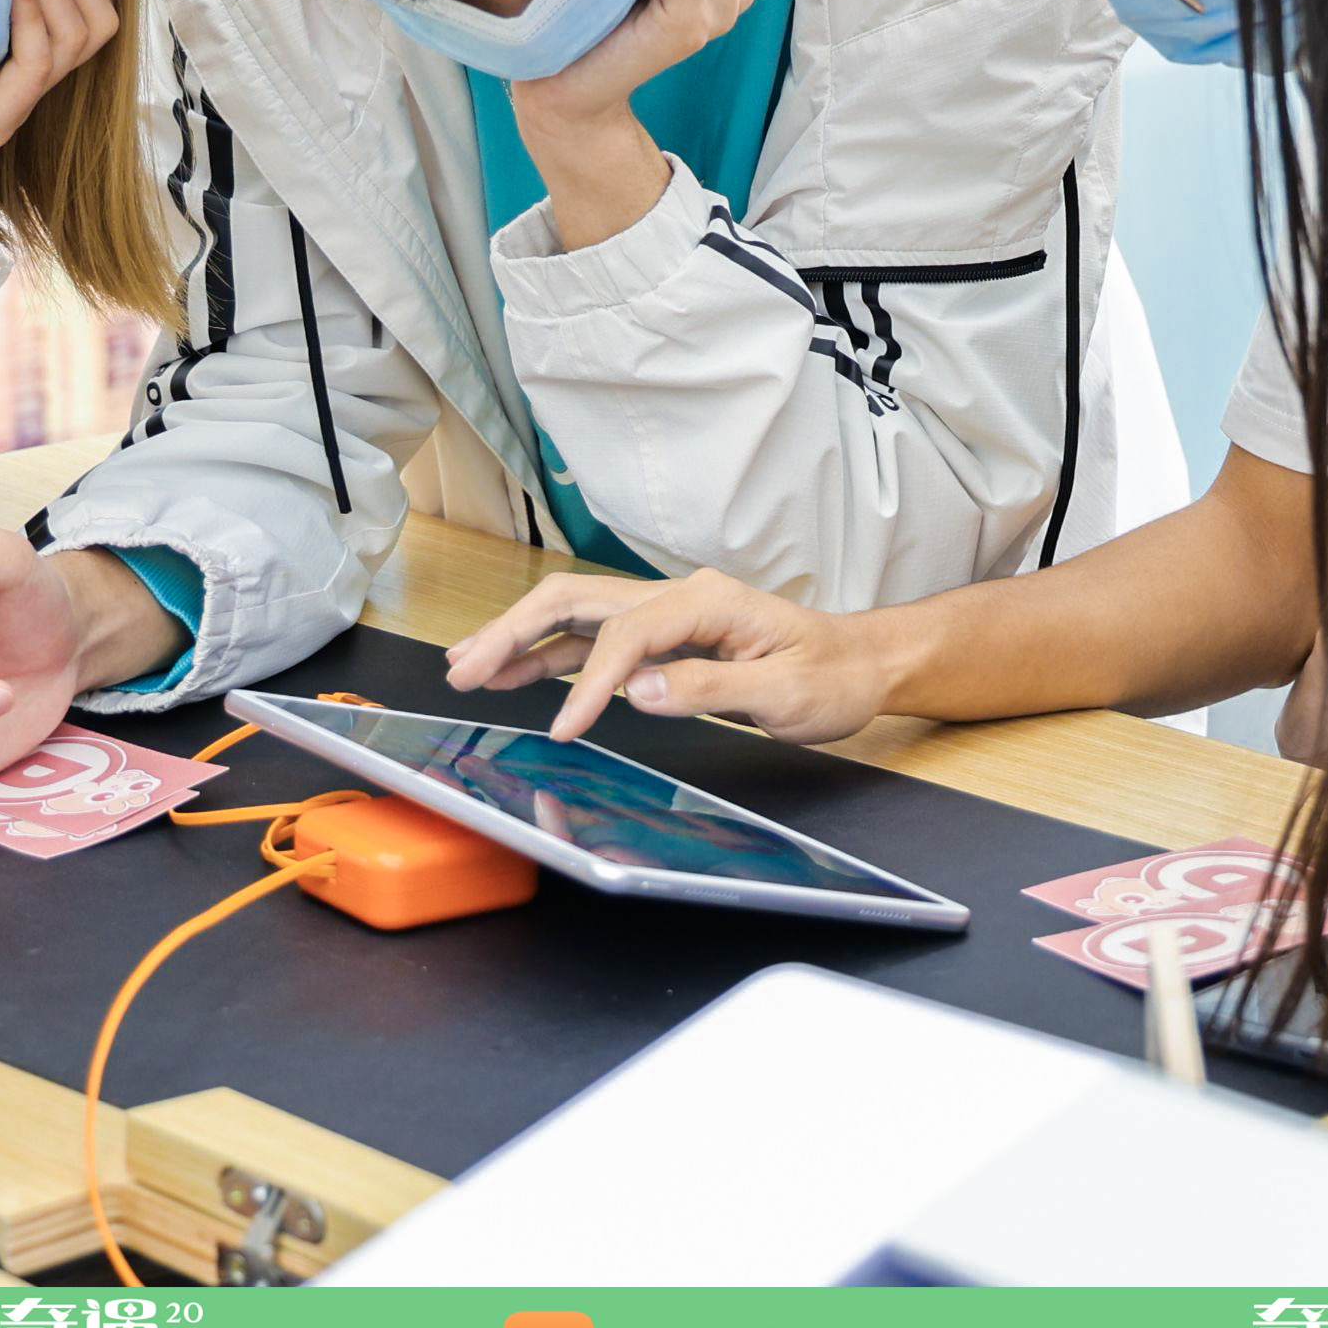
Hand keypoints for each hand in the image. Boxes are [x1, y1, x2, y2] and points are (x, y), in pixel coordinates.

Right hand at [445, 565, 890, 744]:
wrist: (862, 665)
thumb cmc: (832, 677)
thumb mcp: (786, 693)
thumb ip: (712, 687)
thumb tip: (639, 690)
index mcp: (708, 601)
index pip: (626, 633)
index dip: (588, 681)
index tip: (563, 730)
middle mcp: (680, 596)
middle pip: (578, 600)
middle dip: (515, 629)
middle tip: (464, 666)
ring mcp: (669, 614)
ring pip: (577, 614)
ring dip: (520, 637)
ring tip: (468, 666)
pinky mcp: (666, 638)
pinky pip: (595, 639)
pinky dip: (550, 654)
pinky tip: (517, 673)